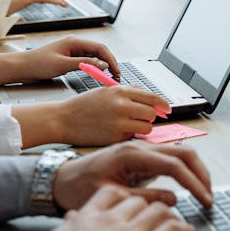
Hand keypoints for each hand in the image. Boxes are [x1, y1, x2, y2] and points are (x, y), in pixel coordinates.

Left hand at [0, 35, 120, 85]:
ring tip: (109, 76)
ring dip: (103, 65)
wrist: (21, 67)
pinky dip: (94, 67)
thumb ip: (84, 64)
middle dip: (109, 63)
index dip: (111, 60)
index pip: (100, 48)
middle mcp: (74, 44)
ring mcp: (72, 51)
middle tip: (116, 76)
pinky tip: (97, 74)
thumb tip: (102, 65)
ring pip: (94, 57)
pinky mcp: (69, 58)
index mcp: (74, 41)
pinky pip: (87, 61)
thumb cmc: (37, 64)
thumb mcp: (63, 65)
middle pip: (99, 51)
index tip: (116, 71)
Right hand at [13, 86, 169, 147]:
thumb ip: (127, 92)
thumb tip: (147, 95)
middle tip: (140, 119)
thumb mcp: (105, 92)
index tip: (167, 109)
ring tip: (128, 126)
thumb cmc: (82, 106)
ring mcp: (119, 122)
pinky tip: (116, 132)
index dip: (163, 104)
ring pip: (146, 127)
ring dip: (142, 128)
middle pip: (152, 113)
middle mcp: (121, 106)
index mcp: (120, 91)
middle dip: (149, 117)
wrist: (62, 119)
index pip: (152, 97)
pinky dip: (129, 137)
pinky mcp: (115, 138)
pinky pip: (133, 138)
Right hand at [40, 185, 193, 230]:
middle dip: (149, 206)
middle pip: (139, 201)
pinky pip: (171, 230)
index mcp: (91, 216)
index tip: (130, 202)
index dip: (125, 196)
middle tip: (155, 214)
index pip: (112, 193)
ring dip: (169, 215)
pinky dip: (182, 229)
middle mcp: (113, 219)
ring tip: (174, 220)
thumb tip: (72, 217)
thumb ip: (68, 226)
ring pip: (158, 211)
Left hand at [52, 141, 212, 211]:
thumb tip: (173, 201)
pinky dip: (184, 171)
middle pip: (184, 153)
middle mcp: (139, 147)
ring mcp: (141, 149)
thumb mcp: (111, 197)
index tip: (205, 200)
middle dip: (202, 174)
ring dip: (195, 171)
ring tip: (203, 193)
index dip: (194, 184)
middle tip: (210, 196)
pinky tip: (189, 186)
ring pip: (180, 153)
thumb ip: (144, 199)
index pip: (175, 166)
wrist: (58, 179)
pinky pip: (170, 159)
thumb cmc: (77, 187)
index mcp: (132, 154)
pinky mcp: (141, 157)